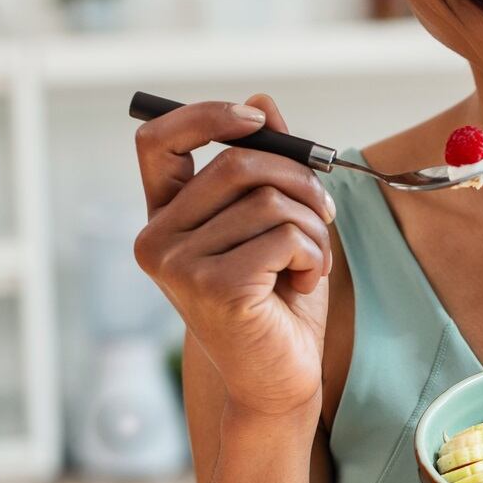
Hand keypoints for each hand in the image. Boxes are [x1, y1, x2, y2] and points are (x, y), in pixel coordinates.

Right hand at [132, 93, 333, 417]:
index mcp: (165, 219)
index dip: (207, 116)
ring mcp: (180, 267)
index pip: (158, 141)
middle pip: (236, 165)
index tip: (257, 121)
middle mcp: (158, 240)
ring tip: (313, 261)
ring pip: (268, 201)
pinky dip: (314, 254)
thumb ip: (264, 168)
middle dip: (298, 180)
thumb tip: (263, 102)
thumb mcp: (273, 225)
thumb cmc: (277, 302)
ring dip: (313, 226)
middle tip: (324, 211)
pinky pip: (285, 235)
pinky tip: (305, 283)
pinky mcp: (216, 288)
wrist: (280, 380)